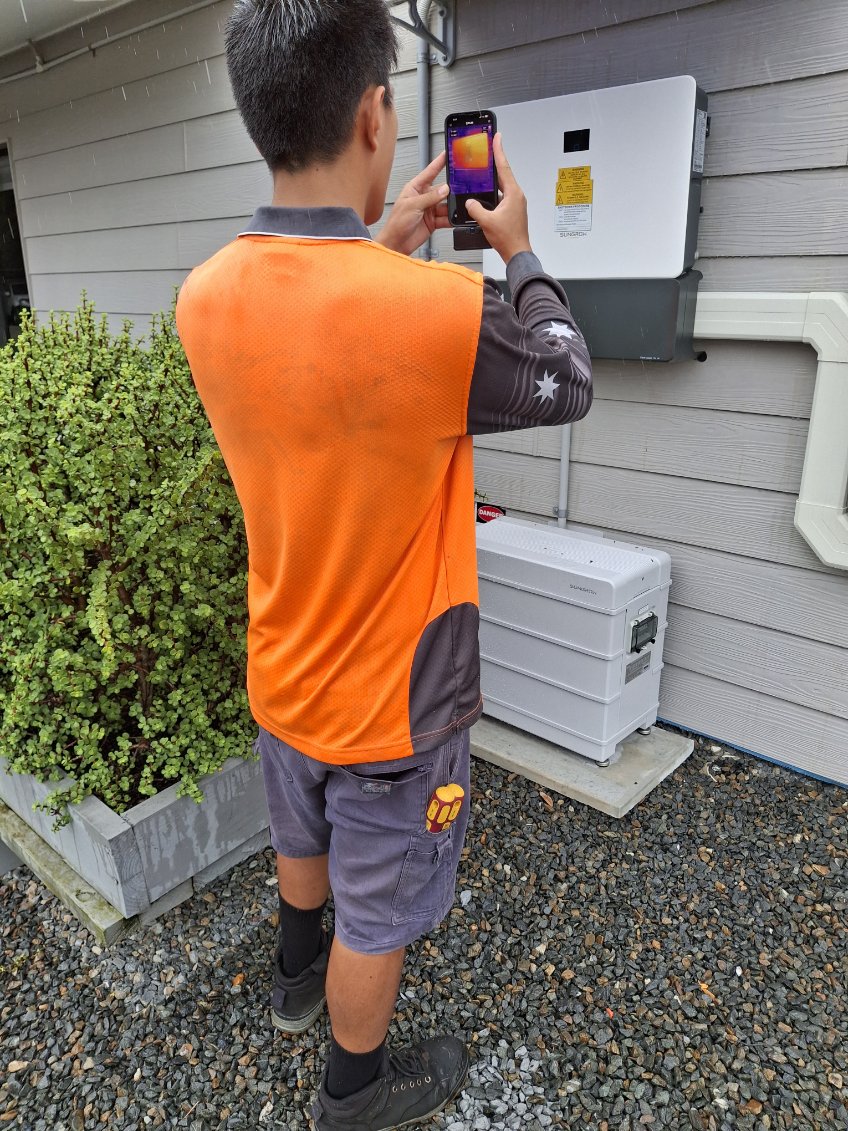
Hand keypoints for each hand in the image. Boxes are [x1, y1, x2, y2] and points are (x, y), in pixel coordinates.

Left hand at [376, 151, 450, 255]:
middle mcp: (423, 197)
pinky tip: (456, 218)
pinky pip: (446, 218)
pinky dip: (451, 219)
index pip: (430, 172)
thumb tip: (445, 189)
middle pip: (441, 189)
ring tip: (459, 206)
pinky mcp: (433, 222)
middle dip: (451, 190)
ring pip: (445, 204)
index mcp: (415, 188)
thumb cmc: (396, 223)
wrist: (396, 244)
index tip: (448, 154)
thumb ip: (430, 197)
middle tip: (461, 188)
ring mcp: (429, 210)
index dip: (439, 163)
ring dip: (452, 207)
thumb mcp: (413, 206)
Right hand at [466, 134, 531, 263]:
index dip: (499, 151)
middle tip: (489, 151)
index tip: (497, 138)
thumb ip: (475, 209)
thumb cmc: (508, 239)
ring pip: (502, 187)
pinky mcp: (513, 211)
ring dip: (493, 181)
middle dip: (495, 163)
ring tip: (483, 174)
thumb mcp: (487, 221)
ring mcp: (515, 204)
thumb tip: (470, 202)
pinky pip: (501, 197)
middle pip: (503, 175)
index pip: (504, 167)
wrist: (517, 253)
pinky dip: (493, 194)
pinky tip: (485, 197)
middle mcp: (516, 196)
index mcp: (513, 194)